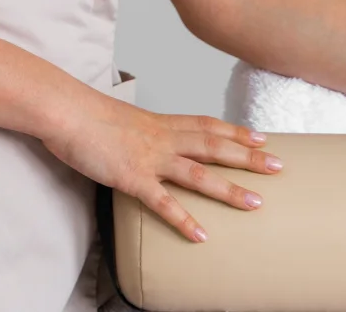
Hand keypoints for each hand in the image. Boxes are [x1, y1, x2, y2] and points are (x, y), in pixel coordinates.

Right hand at [40, 92, 282, 242]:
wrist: (66, 111)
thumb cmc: (86, 114)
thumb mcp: (121, 119)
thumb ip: (138, 132)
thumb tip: (142, 142)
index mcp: (159, 123)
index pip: (205, 125)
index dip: (234, 131)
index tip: (260, 137)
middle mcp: (161, 138)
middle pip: (212, 147)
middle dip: (248, 157)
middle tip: (278, 165)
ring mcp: (149, 158)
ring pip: (198, 174)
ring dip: (229, 189)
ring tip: (256, 204)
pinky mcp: (132, 177)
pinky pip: (162, 202)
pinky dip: (183, 219)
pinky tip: (201, 235)